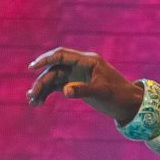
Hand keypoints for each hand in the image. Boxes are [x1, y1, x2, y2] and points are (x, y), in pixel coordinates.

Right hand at [25, 48, 146, 125]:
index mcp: (87, 61)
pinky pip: (57, 86)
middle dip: (42, 81)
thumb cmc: (118, 95)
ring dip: (42, 88)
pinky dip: (47, 93)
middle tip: (31, 95)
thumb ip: (83, 90)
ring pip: (53, 78)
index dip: (46, 59)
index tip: (32, 66)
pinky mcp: (75, 84)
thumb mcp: (102, 93)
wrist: (128, 104)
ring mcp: (76, 74)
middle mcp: (80, 65)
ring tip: (32, 102)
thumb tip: (65, 91)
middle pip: (54, 69)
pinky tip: (39, 102)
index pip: (62, 55)